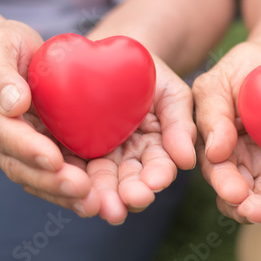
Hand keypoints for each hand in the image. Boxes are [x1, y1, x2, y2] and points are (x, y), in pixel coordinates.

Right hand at [0, 20, 99, 217]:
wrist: (7, 54)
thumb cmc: (2, 45)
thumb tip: (14, 104)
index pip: (1, 132)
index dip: (27, 148)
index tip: (54, 159)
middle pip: (16, 164)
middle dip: (49, 180)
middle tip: (81, 190)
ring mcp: (8, 146)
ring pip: (31, 176)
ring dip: (59, 192)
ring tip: (90, 202)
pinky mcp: (29, 150)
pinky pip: (45, 173)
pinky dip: (64, 189)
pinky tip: (90, 198)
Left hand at [86, 57, 196, 223]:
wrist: (112, 54)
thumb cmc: (149, 74)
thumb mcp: (172, 94)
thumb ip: (181, 125)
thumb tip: (188, 162)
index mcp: (156, 148)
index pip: (159, 166)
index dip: (158, 175)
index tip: (155, 182)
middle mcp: (129, 159)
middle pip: (130, 182)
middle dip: (131, 193)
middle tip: (130, 200)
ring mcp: (101, 157)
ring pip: (102, 182)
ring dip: (104, 196)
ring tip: (104, 207)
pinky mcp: (74, 152)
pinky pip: (72, 168)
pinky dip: (73, 180)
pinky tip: (73, 187)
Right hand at [193, 42, 260, 226]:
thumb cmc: (246, 65)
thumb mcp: (218, 82)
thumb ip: (211, 113)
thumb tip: (213, 153)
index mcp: (218, 146)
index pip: (219, 172)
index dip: (226, 185)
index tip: (236, 194)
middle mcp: (244, 162)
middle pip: (247, 193)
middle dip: (255, 207)